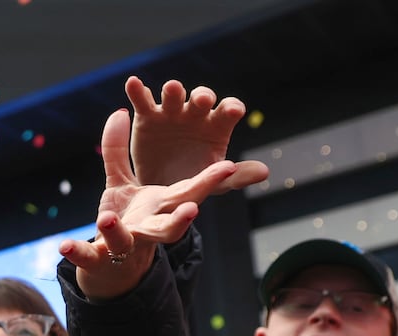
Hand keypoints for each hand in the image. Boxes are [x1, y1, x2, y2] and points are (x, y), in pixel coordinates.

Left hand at [60, 107, 257, 299]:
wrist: (108, 266)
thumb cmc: (125, 219)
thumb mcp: (122, 183)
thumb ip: (118, 151)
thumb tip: (118, 112)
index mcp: (160, 209)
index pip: (189, 194)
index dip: (208, 181)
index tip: (227, 165)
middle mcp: (147, 230)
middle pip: (169, 227)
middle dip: (181, 219)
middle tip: (192, 210)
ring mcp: (124, 246)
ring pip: (127, 242)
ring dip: (119, 232)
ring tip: (106, 218)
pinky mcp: (99, 259)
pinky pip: (88, 256)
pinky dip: (78, 251)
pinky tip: (65, 245)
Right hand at [126, 76, 267, 191]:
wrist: (158, 190)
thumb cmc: (193, 182)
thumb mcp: (215, 184)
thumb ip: (236, 176)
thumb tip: (264, 172)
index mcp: (217, 125)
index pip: (228, 109)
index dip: (231, 108)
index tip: (232, 111)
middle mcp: (196, 113)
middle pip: (202, 98)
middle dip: (203, 96)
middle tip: (202, 100)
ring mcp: (172, 112)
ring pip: (174, 95)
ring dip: (174, 90)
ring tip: (172, 89)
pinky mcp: (148, 116)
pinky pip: (143, 100)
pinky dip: (137, 90)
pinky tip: (133, 83)